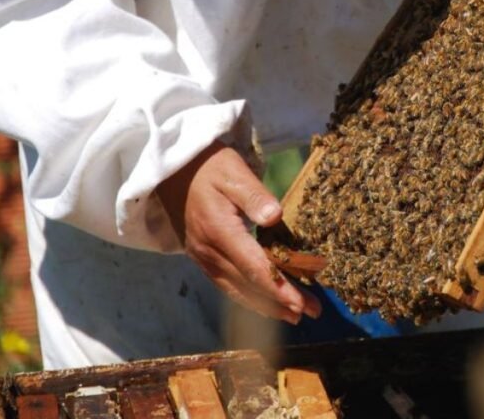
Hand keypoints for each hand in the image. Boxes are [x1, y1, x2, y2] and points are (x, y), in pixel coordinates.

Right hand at [158, 141, 320, 323]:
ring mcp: (202, 257)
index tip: (301, 302)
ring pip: (236, 290)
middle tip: (312, 312)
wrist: (171, 171)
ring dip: (265, 306)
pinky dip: (247, 298)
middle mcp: (208, 250)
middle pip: (248, 284)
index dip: (279, 288)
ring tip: (293, 316)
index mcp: (219, 230)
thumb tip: (275, 216)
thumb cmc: (209, 167)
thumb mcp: (233, 172)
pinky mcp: (200, 258)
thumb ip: (254, 196)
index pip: (254, 267)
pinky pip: (225, 284)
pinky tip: (264, 304)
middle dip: (281, 302)